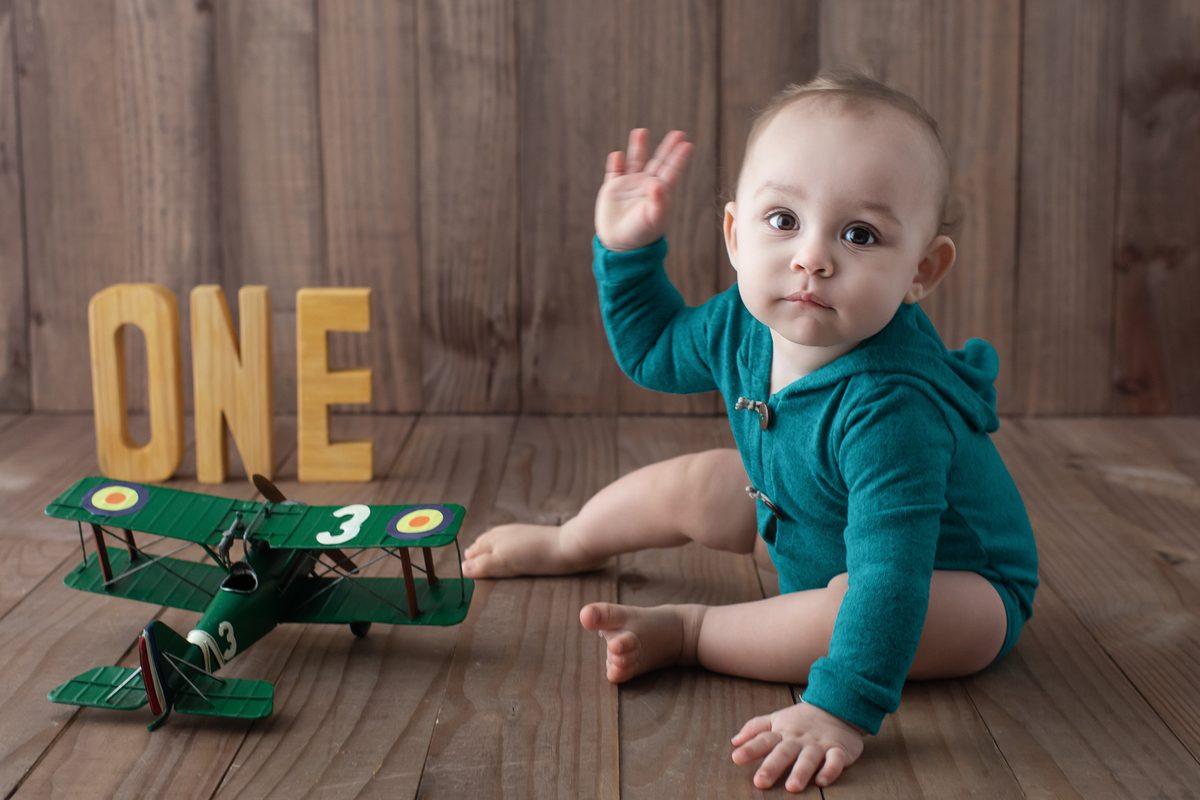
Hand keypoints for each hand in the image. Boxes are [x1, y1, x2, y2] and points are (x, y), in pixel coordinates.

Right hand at [595, 128, 691, 251]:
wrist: (620, 245)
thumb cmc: (641, 234)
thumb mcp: (653, 219)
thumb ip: (658, 202)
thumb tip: (657, 184)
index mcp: (660, 192)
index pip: (671, 171)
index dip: (679, 158)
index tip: (687, 144)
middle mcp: (646, 185)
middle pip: (659, 162)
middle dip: (667, 148)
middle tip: (678, 133)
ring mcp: (629, 185)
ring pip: (635, 161)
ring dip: (639, 147)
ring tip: (641, 131)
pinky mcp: (612, 188)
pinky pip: (614, 171)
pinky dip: (616, 162)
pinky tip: (618, 156)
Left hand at [731, 701, 865, 792]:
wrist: (837, 707)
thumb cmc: (802, 720)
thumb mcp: (777, 719)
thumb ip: (755, 728)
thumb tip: (734, 741)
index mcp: (782, 732)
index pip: (764, 740)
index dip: (751, 749)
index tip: (737, 757)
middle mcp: (799, 739)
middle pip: (784, 752)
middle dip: (772, 766)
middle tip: (760, 781)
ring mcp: (819, 744)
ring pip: (809, 758)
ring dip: (800, 772)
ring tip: (792, 787)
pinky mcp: (838, 750)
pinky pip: (835, 760)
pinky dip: (830, 770)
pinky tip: (822, 781)